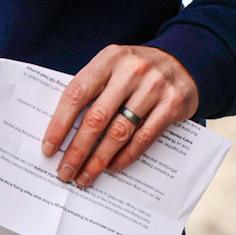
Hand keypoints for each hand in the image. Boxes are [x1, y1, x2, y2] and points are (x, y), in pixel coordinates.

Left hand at [42, 45, 198, 187]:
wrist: (186, 60)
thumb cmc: (138, 70)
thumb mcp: (114, 66)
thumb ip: (93, 89)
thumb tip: (64, 130)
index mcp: (109, 58)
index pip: (77, 93)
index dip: (60, 123)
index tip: (49, 148)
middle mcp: (131, 70)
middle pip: (96, 117)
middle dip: (77, 149)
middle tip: (66, 171)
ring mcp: (154, 87)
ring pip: (119, 131)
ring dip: (99, 159)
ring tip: (86, 176)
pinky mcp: (173, 104)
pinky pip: (144, 137)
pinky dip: (126, 156)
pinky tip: (113, 167)